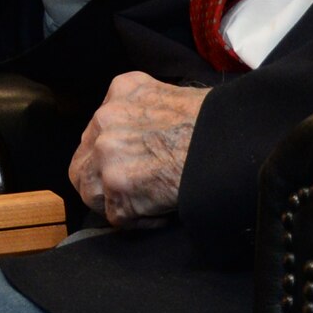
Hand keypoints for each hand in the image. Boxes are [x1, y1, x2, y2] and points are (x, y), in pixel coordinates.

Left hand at [69, 72, 207, 227]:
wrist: (228, 141)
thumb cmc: (212, 122)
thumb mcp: (171, 96)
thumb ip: (142, 112)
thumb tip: (140, 137)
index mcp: (119, 91)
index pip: (96, 131)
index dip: (110, 154)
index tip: (130, 165)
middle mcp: (105, 119)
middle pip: (83, 162)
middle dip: (102, 181)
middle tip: (130, 191)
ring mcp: (107, 152)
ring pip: (90, 191)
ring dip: (115, 203)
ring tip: (145, 202)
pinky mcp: (118, 185)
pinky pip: (116, 216)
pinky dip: (140, 220)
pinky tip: (162, 210)